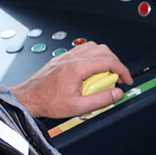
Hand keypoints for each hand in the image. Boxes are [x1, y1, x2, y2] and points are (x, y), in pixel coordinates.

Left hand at [10, 42, 132, 118]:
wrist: (28, 97)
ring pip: (93, 47)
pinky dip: (93, 57)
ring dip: (104, 58)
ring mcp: (67, 56)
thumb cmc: (47, 101)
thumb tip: (116, 94)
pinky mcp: (63, 58)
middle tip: (118, 78)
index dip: (123, 71)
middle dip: (116, 63)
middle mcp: (72, 58)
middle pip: (104, 50)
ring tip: (106, 74)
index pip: (109, 62)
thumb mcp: (77, 107)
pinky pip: (83, 50)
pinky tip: (91, 71)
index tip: (126, 80)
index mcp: (78, 67)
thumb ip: (100, 100)